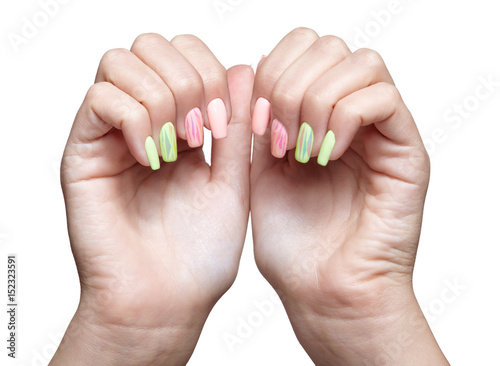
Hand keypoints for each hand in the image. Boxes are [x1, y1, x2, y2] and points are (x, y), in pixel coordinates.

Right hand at [51, 33, 253, 365]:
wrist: (167, 299)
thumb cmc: (200, 251)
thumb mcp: (233, 179)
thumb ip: (237, 124)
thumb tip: (244, 67)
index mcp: (181, 123)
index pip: (187, 53)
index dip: (211, 72)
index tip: (223, 126)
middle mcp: (143, 121)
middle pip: (152, 46)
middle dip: (187, 79)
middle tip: (202, 134)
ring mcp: (110, 133)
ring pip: (121, 63)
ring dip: (161, 98)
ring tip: (176, 147)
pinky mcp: (83, 151)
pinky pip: (100, 99)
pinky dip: (134, 119)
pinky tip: (151, 156)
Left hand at [250, 28, 447, 364]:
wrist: (322, 290)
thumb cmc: (291, 242)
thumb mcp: (257, 170)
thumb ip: (258, 119)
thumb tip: (251, 67)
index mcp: (315, 115)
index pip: (303, 47)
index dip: (272, 70)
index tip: (255, 122)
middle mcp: (350, 116)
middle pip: (329, 46)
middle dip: (290, 84)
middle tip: (277, 137)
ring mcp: (381, 131)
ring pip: (360, 64)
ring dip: (317, 101)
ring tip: (302, 150)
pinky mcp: (407, 151)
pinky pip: (382, 99)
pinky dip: (345, 119)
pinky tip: (325, 155)